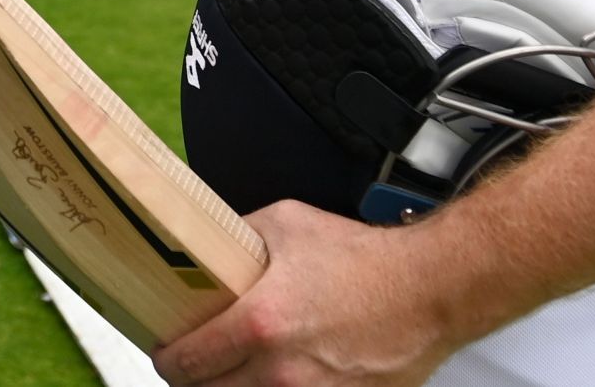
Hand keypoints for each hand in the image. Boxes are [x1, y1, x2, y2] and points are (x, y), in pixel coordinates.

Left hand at [151, 200, 460, 386]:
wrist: (428, 289)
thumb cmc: (363, 258)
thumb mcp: (287, 224)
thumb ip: (240, 236)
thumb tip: (210, 244)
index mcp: (260, 324)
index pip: (186, 362)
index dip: (166, 359)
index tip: (166, 350)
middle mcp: (280, 372)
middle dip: (194, 381)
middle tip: (195, 363)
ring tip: (234, 371)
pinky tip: (274, 379)